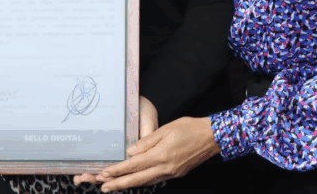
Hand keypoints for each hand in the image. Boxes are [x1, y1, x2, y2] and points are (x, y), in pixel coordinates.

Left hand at [94, 116, 219, 191]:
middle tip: (103, 187)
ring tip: (115, 186)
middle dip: (119, 184)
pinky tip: (135, 181)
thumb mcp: (166, 129)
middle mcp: (165, 168)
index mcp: (161, 155)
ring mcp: (171, 173)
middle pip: (137, 179)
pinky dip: (143, 181)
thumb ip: (146, 141)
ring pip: (146, 182)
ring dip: (129, 184)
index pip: (134, 165)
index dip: (118, 170)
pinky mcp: (176, 173)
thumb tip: (130, 152)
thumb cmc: (189, 128)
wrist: (212, 137)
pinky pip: (155, 179)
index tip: (105, 173)